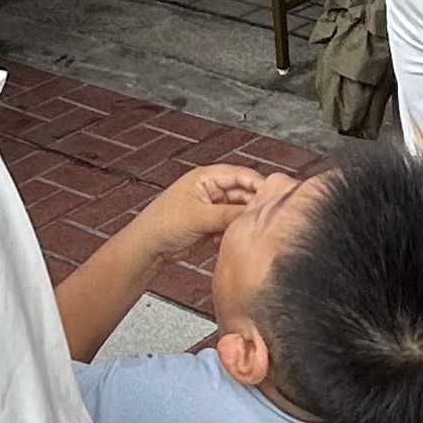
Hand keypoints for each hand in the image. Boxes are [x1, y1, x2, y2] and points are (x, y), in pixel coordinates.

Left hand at [134, 163, 272, 259]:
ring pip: (238, 210)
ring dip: (240, 221)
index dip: (258, 184)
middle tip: (261, 218)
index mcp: (206, 177)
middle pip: (242, 193)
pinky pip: (230, 224)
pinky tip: (222, 240)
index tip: (274, 195)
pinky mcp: (210, 223)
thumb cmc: (163, 224)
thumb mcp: (200, 216)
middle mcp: (211, 189)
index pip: (240, 175)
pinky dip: (231, 232)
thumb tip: (255, 213)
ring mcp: (211, 206)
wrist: (148, 247)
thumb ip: (229, 214)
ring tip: (240, 231)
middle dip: (250, 206)